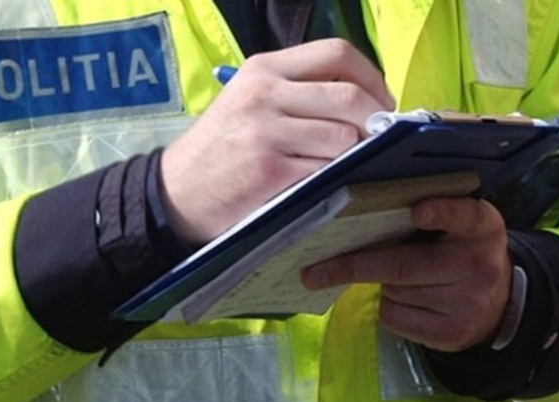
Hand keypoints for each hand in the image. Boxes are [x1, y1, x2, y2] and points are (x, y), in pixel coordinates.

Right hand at [160, 39, 394, 243]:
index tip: (380, 101)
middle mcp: (264, 94)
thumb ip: (298, 91)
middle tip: (378, 138)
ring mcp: (265, 132)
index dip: (371, 77)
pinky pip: (327, 169)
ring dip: (356, 154)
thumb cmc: (221, 148)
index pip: (336, 52)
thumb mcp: (249, 101)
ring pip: (344, 137)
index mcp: (263, 69)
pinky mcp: (270, 171)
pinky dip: (337, 177)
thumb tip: (363, 100)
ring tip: (347, 163)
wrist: (177, 192)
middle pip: (349, 95)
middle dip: (376, 120)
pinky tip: (328, 181)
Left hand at [302, 198, 512, 351]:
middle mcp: (479, 265)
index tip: (417, 212)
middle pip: (403, 265)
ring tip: (401, 277)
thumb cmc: (458, 250)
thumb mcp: (457, 225)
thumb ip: (426, 213)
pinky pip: (395, 318)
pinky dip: (388, 308)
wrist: (498, 304)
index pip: (464, 215)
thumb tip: (355, 217)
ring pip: (393, 292)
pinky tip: (408, 300)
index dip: (441, 212)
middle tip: (314, 271)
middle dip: (353, 266)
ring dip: (381, 284)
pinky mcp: (451, 334)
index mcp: (480, 227)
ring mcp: (467, 304)